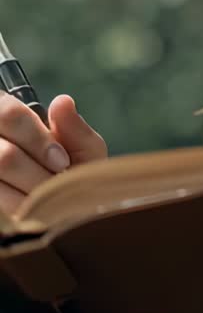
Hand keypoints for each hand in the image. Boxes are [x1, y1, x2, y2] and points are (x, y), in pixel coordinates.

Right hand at [0, 92, 107, 215]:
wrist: (70, 210)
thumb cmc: (75, 172)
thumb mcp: (84, 149)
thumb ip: (75, 128)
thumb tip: (62, 102)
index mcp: (9, 117)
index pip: (10, 115)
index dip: (37, 140)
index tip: (62, 162)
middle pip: (5, 154)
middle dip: (37, 174)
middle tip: (56, 185)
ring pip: (0, 172)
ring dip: (30, 194)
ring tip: (47, 198)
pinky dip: (19, 208)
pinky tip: (33, 209)